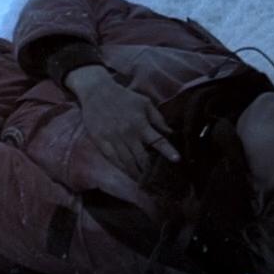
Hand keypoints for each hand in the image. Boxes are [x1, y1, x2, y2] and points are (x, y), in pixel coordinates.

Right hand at [66, 66, 178, 183]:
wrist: (96, 92)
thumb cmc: (123, 97)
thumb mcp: (144, 103)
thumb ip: (158, 119)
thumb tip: (170, 133)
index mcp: (140, 123)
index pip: (158, 141)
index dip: (168, 151)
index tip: (177, 160)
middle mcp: (127, 133)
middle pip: (142, 158)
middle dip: (150, 170)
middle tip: (155, 179)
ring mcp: (113, 139)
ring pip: (127, 162)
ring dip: (136, 174)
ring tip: (142, 181)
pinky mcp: (100, 141)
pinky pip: (112, 159)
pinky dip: (121, 168)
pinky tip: (127, 173)